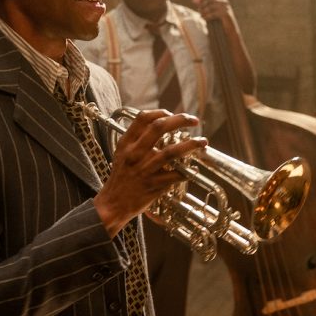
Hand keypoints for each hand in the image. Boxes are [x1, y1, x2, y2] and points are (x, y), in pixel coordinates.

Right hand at [94, 109, 206, 237]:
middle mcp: (135, 154)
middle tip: (194, 120)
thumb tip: (161, 125)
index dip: (160, 112)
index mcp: (127, 144)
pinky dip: (186, 172)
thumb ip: (138, 140)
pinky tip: (193, 170)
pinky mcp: (153, 185)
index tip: (172, 113)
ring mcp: (144, 170)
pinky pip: (174, 176)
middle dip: (180, 120)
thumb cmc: (121, 177)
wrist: (113, 204)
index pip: (143, 118)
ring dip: (191, 145)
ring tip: (202, 142)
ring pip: (171, 152)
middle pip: (159, 127)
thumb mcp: (122, 154)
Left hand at [191, 0, 233, 22]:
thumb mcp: (211, 10)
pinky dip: (207, 16)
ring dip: (203, 11)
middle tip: (198, 10)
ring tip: (201, 15)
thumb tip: (193, 0)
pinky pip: (213, 14)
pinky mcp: (225, 14)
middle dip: (202, 5)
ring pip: (210, 7)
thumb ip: (202, 4)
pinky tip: (204, 19)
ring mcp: (225, 7)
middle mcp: (224, 1)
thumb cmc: (219, 19)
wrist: (230, 29)